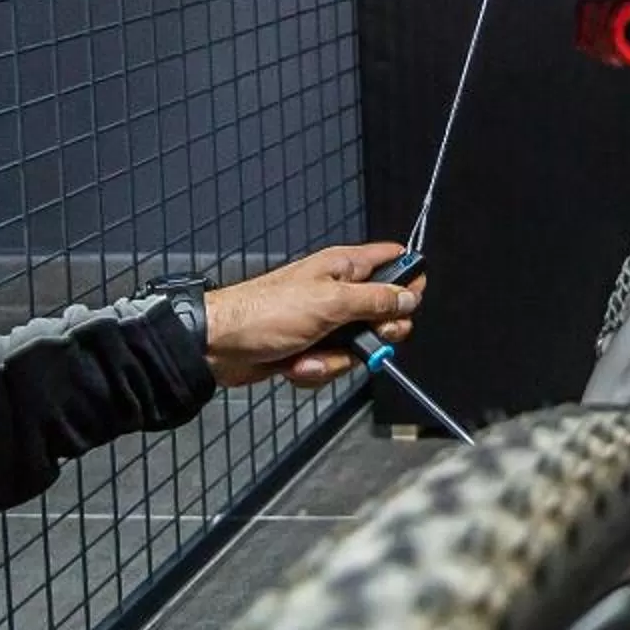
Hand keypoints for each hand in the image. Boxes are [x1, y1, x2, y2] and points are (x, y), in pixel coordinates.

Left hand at [203, 242, 423, 390]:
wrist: (220, 346)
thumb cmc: (265, 313)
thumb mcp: (330, 304)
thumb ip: (375, 300)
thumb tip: (409, 296)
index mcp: (343, 267)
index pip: (393, 260)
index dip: (409, 280)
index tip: (407, 304)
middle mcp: (337, 291)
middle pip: (384, 312)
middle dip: (377, 335)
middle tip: (361, 339)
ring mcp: (324, 322)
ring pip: (359, 346)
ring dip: (338, 360)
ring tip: (311, 355)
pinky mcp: (311, 347)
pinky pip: (334, 364)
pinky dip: (317, 370)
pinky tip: (296, 365)